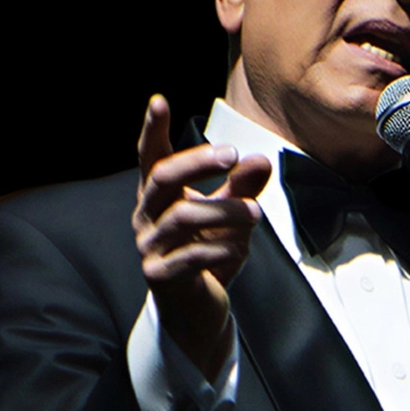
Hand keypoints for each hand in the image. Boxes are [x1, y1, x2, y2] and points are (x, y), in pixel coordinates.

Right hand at [132, 95, 271, 380]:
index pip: (150, 157)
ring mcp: (149, 246)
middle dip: (197, 162)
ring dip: (225, 211)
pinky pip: (190, 255)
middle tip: (233, 154)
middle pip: (162, 177)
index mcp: (159, 196)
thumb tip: (262, 160)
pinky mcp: (159, 275)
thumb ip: (242, 188)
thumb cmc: (209, 252)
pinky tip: (240, 248)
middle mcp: (146, 216)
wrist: (198, 310)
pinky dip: (221, 248)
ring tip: (256, 213)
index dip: (151, 129)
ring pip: (183, 216)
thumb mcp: (230, 215)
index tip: (158, 101)